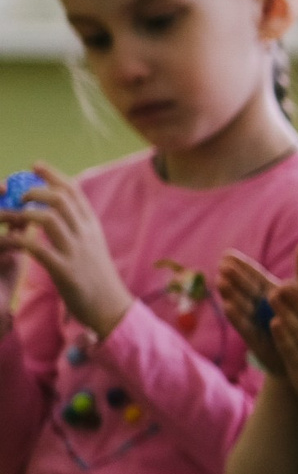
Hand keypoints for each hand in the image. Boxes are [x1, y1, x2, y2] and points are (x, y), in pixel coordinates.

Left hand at [2, 165, 135, 335]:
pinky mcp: (63, 270)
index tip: (36, 165)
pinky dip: (17, 241)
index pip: (74, 191)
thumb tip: (62, 212)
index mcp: (92, 226)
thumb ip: (78, 228)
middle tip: (18, 195)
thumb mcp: (93, 246)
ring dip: (22, 213)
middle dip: (34, 190)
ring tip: (8, 217)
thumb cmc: (97, 277)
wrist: (111, 307)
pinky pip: (35, 248)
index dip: (53, 174)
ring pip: (47, 218)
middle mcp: (85, 234)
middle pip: (59, 199)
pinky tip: (8, 242)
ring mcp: (75, 251)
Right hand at [215, 251, 288, 374]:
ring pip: (241, 306)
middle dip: (234, 278)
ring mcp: (257, 323)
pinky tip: (228, 306)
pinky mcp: (257, 339)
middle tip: (223, 265)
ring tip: (221, 282)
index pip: (254, 277)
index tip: (227, 254)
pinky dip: (238, 316)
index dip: (242, 267)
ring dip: (231, 294)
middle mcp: (261, 307)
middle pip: (245, 289)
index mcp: (272, 294)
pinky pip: (246, 326)